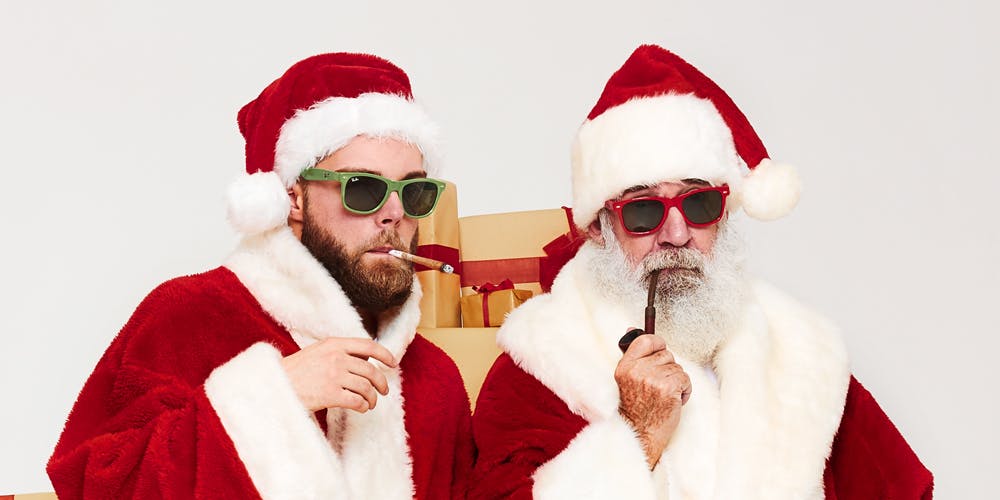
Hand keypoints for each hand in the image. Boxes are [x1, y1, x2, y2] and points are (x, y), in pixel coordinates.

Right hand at [280, 337, 397, 412]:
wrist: (274, 384)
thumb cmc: (296, 371)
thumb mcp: (318, 352)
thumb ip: (340, 351)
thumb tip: (366, 359)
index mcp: (334, 344)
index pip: (368, 346)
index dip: (385, 354)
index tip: (393, 363)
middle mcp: (336, 357)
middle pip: (371, 370)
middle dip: (381, 382)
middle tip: (383, 390)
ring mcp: (334, 376)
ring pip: (366, 387)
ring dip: (372, 398)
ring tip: (370, 403)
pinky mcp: (330, 394)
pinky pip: (357, 401)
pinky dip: (363, 406)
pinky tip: (361, 408)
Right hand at [615, 333, 690, 467]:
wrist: (639, 435)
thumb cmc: (635, 409)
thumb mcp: (626, 379)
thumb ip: (632, 355)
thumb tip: (632, 328)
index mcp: (624, 367)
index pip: (645, 340)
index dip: (657, 343)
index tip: (660, 352)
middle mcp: (637, 371)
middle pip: (666, 354)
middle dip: (668, 368)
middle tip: (659, 386)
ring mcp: (653, 379)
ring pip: (677, 368)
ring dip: (677, 381)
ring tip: (665, 396)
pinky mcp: (668, 389)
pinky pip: (685, 379)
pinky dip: (685, 390)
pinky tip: (674, 401)